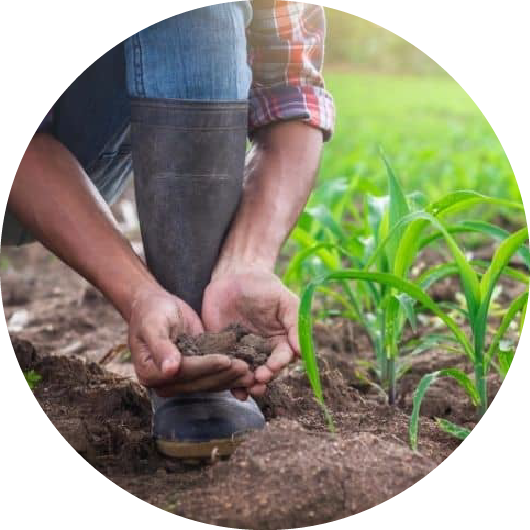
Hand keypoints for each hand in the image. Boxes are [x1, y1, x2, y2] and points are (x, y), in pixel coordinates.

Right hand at [128, 284, 251, 396]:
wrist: (155, 307)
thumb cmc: (151, 312)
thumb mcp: (153, 324)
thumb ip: (160, 346)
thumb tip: (170, 370)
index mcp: (150, 373)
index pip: (183, 372)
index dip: (205, 367)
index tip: (226, 359)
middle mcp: (165, 383)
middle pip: (198, 382)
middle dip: (223, 375)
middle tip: (245, 367)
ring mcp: (180, 381)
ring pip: (209, 383)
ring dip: (230, 379)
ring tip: (251, 373)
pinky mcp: (194, 374)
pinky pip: (213, 377)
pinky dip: (230, 375)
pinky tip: (247, 372)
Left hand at [202, 268, 299, 397]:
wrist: (233, 277)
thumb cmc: (263, 286)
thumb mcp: (284, 300)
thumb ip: (295, 322)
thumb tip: (301, 350)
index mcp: (281, 340)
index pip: (284, 357)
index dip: (279, 364)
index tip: (273, 366)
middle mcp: (263, 351)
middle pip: (267, 371)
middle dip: (264, 378)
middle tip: (259, 379)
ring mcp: (243, 353)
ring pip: (248, 375)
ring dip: (248, 385)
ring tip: (246, 389)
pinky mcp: (224, 352)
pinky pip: (227, 369)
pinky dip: (229, 381)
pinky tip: (232, 390)